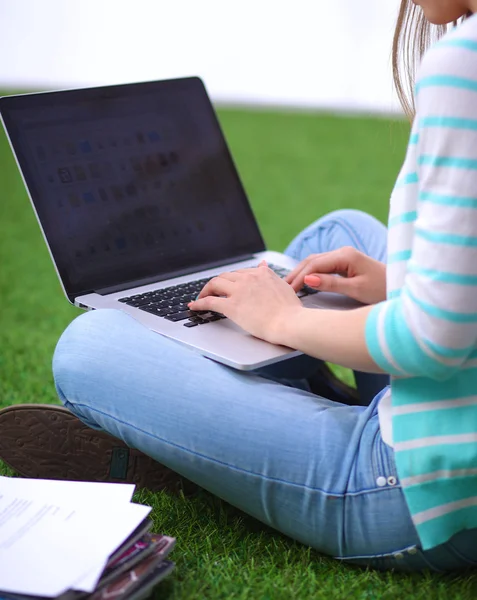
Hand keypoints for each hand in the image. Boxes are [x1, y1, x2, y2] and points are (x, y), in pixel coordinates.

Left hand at [188, 262, 302, 343]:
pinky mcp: (232, 305)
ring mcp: (239, 291)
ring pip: (215, 284)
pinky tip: (194, 306)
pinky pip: (210, 301)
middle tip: (211, 291)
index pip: (240, 272)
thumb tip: (262, 264)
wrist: (290, 322)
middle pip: (225, 276)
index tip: (227, 285)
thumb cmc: (290, 310)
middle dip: (216, 283)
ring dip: (205, 290)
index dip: (231, 280)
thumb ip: (270, 275)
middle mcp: (249, 278)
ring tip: (201, 298)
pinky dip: (199, 303)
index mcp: (262, 273)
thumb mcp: (283, 286)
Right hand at [284, 247, 385, 304]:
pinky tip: (303, 280)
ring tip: (288, 285)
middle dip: (296, 273)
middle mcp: (343, 252)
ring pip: (316, 262)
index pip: (314, 265)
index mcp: (345, 256)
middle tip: (283, 288)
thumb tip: (308, 278)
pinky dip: (310, 272)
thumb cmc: (382, 289)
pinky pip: (322, 265)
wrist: (400, 286)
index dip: (299, 277)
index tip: (288, 291)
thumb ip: (330, 283)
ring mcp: (344, 256)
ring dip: (301, 272)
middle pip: (312, 260)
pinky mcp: (345, 262)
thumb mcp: (355, 289)